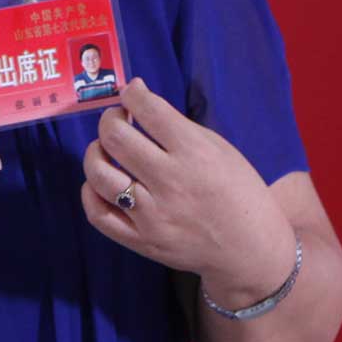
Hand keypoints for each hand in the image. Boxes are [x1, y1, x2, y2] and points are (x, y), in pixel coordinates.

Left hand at [78, 78, 296, 299]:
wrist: (250, 249)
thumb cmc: (238, 191)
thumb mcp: (219, 148)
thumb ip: (175, 123)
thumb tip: (136, 93)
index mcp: (195, 154)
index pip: (148, 109)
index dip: (132, 93)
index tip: (131, 93)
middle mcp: (171, 183)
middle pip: (115, 137)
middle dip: (110, 118)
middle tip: (118, 120)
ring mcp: (153, 216)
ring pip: (99, 174)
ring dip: (96, 153)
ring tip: (107, 150)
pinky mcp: (142, 241)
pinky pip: (98, 214)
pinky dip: (91, 192)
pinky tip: (103, 181)